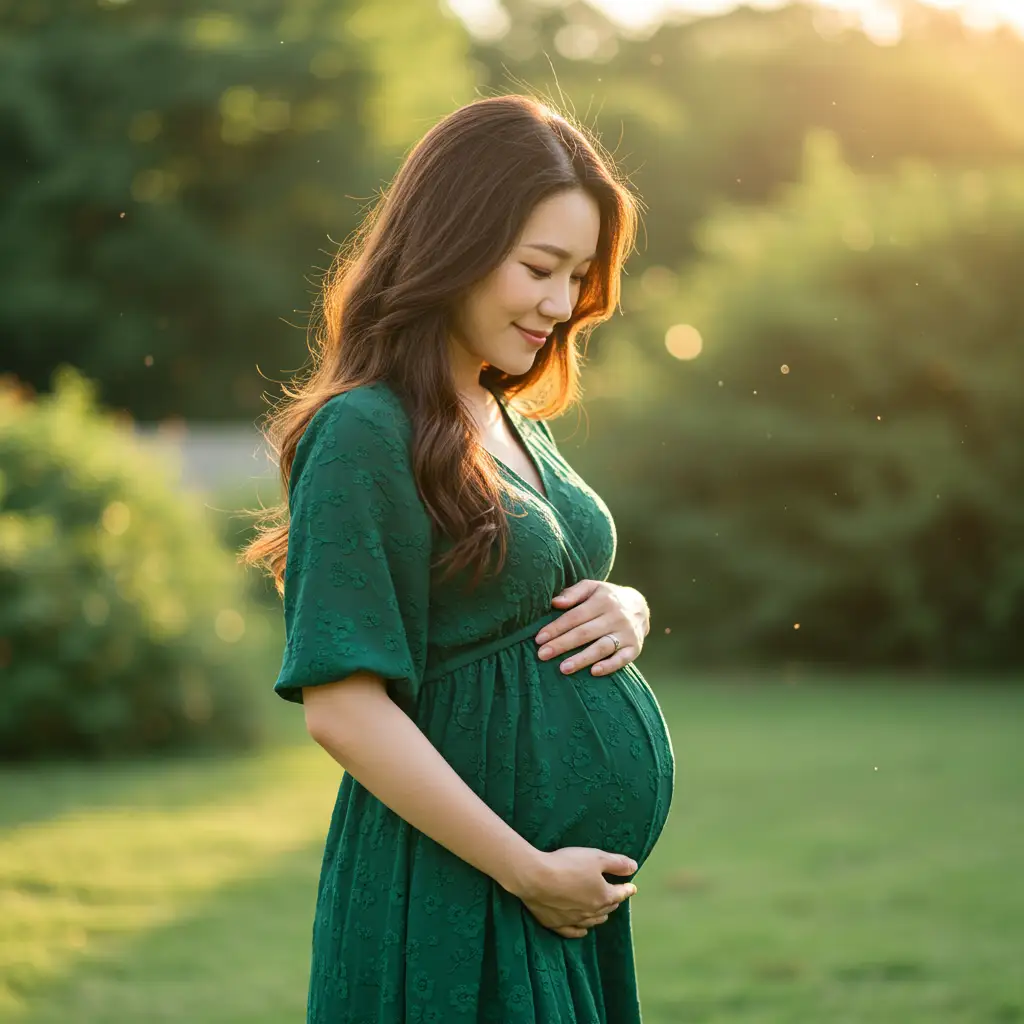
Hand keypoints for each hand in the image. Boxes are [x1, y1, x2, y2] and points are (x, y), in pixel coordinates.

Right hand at [509, 847, 638, 939]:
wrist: (536, 877)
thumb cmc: (568, 864)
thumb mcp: (596, 857)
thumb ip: (617, 863)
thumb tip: (634, 867)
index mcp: (603, 896)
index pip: (619, 893)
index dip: (627, 889)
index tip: (632, 887)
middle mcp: (591, 912)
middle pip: (606, 908)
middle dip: (613, 901)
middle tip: (616, 896)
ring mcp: (573, 920)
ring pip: (592, 921)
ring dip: (600, 916)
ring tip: (604, 914)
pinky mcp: (556, 923)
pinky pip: (573, 932)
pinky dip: (581, 931)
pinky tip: (583, 931)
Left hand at [535, 580, 650, 676]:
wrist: (639, 606)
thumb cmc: (606, 598)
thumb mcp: (592, 588)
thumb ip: (573, 593)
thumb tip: (555, 602)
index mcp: (602, 600)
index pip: (575, 616)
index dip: (556, 628)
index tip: (539, 639)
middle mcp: (616, 616)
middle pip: (585, 633)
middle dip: (562, 644)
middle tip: (542, 655)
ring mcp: (627, 633)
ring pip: (602, 647)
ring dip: (582, 658)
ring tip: (563, 668)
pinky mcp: (635, 648)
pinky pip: (622, 659)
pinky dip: (609, 666)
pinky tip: (594, 672)